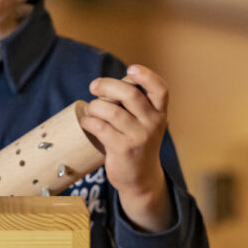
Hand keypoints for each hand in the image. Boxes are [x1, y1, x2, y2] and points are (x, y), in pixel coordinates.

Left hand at [81, 64, 173, 231]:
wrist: (140, 179)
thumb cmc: (138, 144)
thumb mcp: (146, 123)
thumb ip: (134, 105)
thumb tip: (104, 86)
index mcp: (160, 113)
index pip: (160, 89)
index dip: (146, 76)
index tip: (131, 69)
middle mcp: (152, 123)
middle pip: (130, 94)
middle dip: (107, 85)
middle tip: (94, 86)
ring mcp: (139, 137)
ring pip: (111, 110)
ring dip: (94, 106)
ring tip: (90, 110)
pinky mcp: (123, 149)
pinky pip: (100, 127)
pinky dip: (89, 121)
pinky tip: (87, 122)